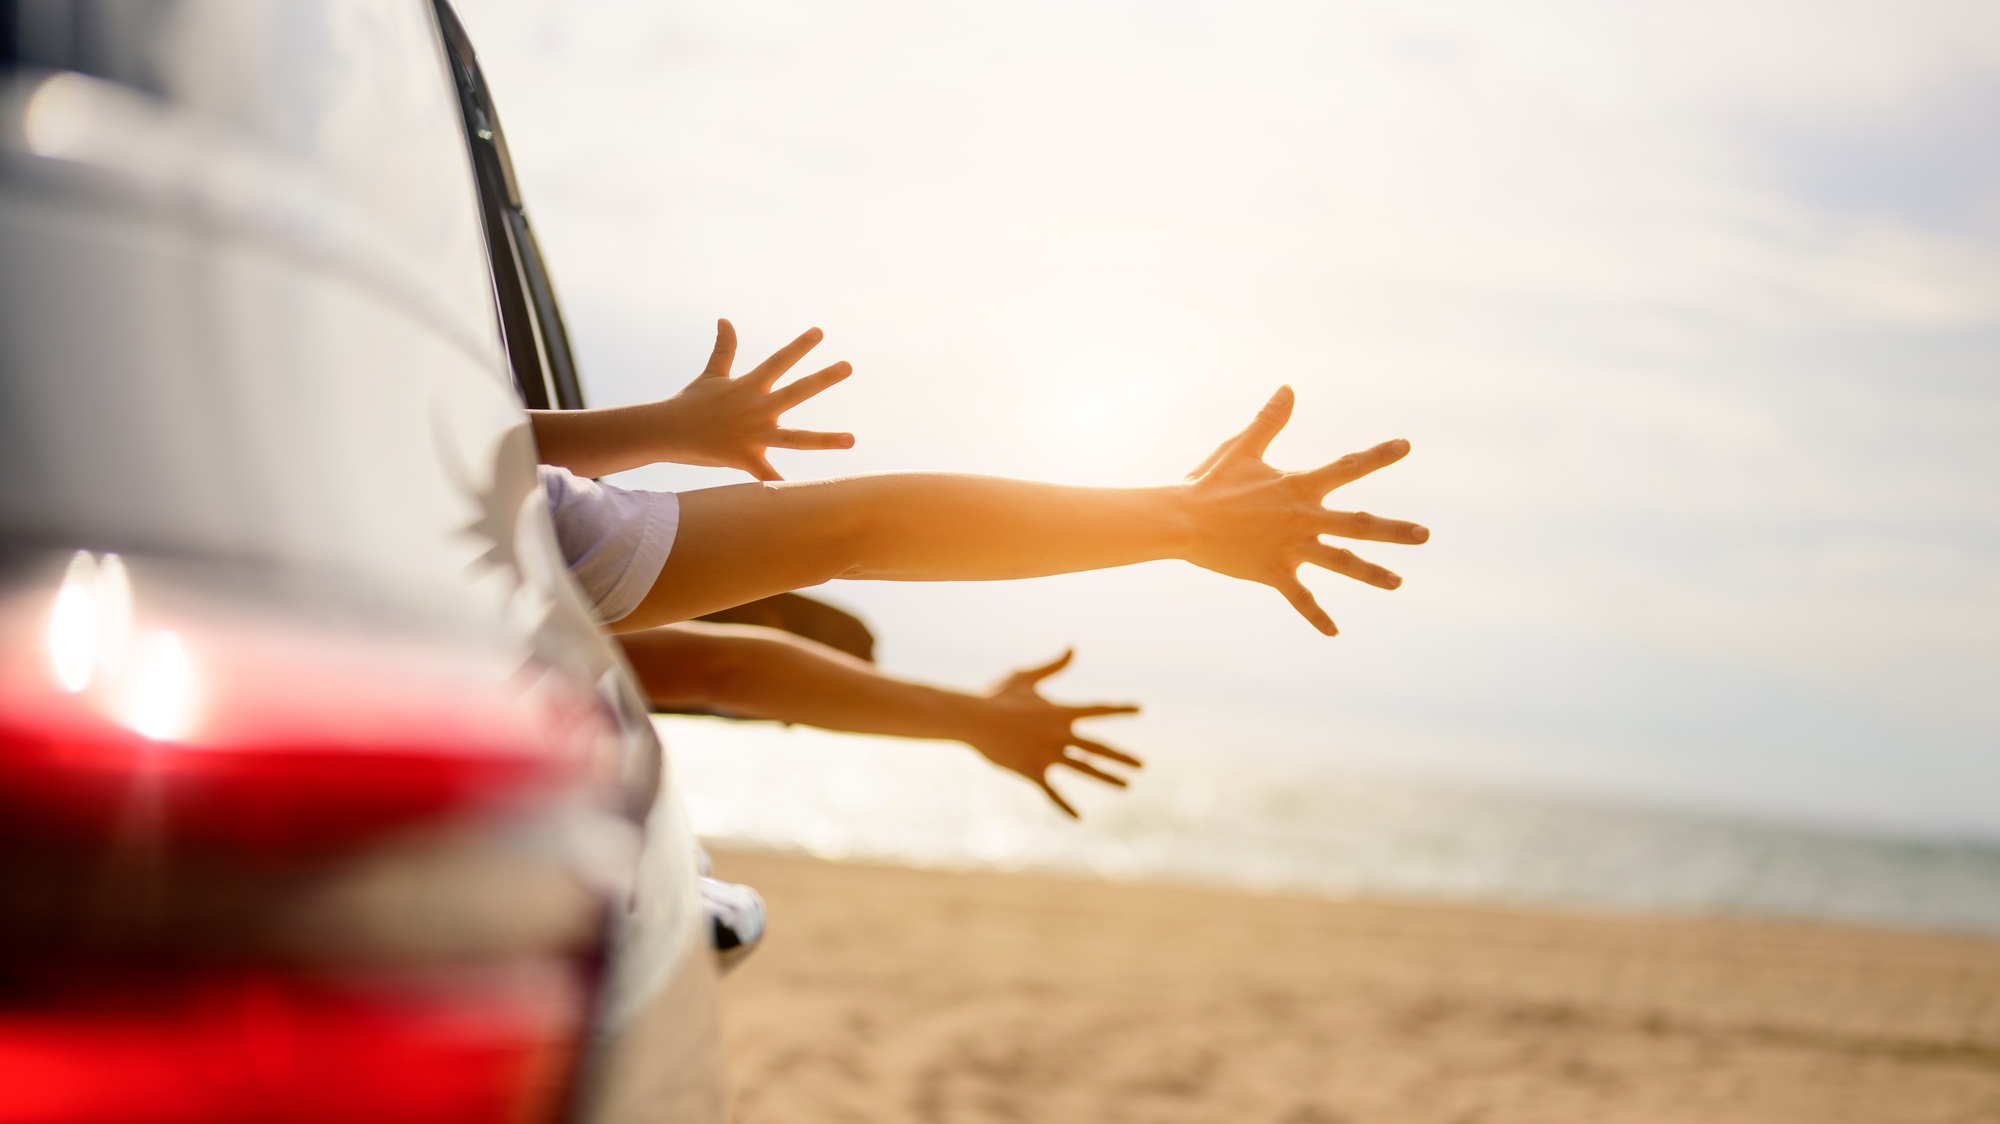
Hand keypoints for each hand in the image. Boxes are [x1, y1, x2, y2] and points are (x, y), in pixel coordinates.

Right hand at [650, 319, 854, 479]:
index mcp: (749, 387)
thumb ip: (723, 348)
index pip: (779, 361)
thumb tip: (724, 319)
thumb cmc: (690, 403)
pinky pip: (768, 477)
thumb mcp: (711, 375)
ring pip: (795, 439)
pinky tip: (803, 497)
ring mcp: (752, 435)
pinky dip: (782, 487)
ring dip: (824, 440)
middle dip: (823, 379)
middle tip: (848, 366)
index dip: (799, 346)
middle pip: (796, 392)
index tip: (820, 332)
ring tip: (852, 439)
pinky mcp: (744, 458)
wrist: (665, 431)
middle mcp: (756, 408)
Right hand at [955, 649, 1140, 818]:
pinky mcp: (1033, 771)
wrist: (973, 719)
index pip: (1099, 709)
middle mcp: (1061, 735)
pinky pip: (1053, 792)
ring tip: (1127, 786)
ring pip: (1085, 768)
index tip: (1139, 709)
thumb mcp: (1026, 677)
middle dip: (1121, 757)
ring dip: (1107, 777)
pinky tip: (1079, 818)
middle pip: (1098, 747)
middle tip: (1142, 765)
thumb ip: (1053, 666)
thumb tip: (1073, 648)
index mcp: (1062, 712)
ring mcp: (1049, 755)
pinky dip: (1065, 805)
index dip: (1120, 709)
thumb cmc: (997, 695)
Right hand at [1181, 385, 1428, 635]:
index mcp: (1298, 487)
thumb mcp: (1242, 448)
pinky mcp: (1273, 572)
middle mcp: (1302, 518)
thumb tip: (1289, 388)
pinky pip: (1300, 598)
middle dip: (1393, 530)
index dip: (1377, 456)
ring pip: (1339, 562)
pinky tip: (1334, 632)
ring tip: (1398, 583)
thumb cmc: (1210, 483)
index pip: (1347, 468)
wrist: (1181, 521)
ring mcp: (1289, 547)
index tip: (1405, 447)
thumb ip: (1270, 421)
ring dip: (1371, 573)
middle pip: (1357, 524)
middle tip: (1424, 535)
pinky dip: (1317, 616)